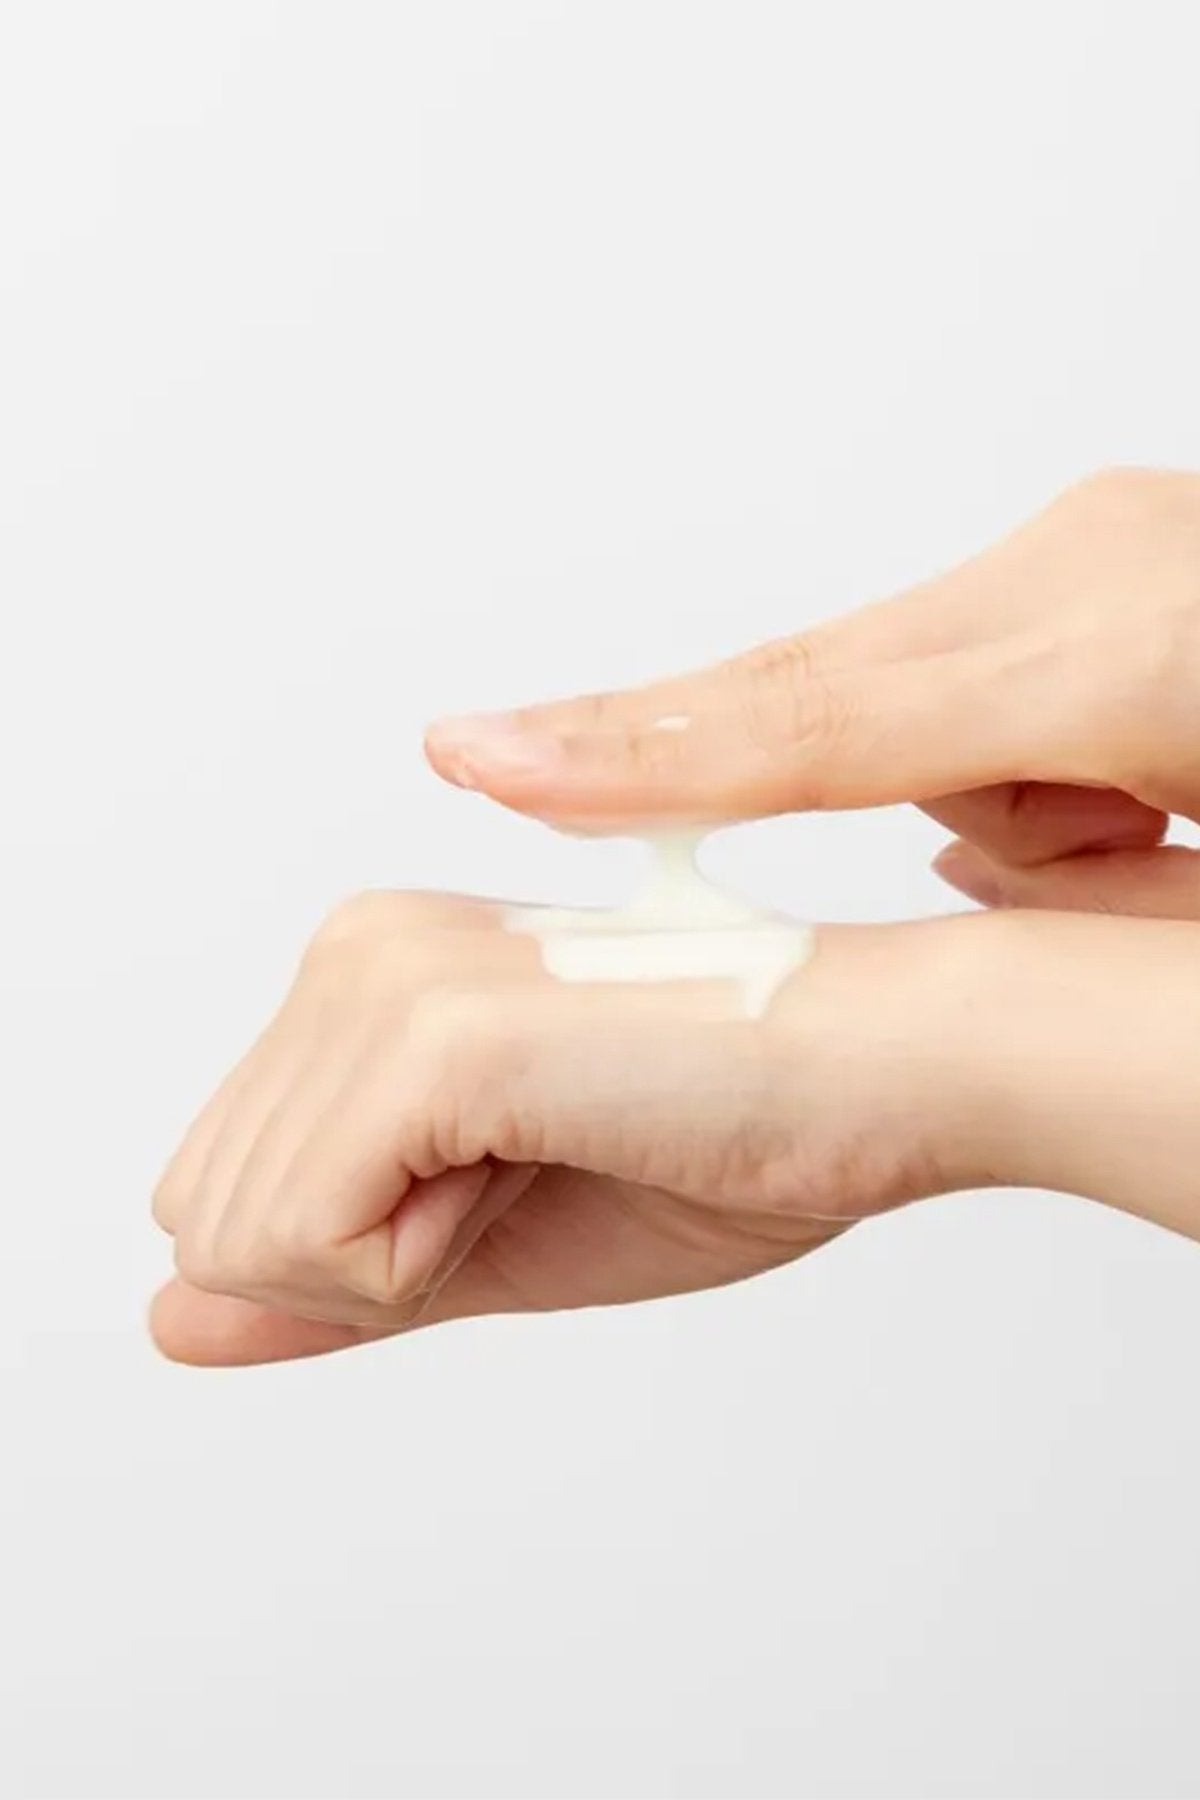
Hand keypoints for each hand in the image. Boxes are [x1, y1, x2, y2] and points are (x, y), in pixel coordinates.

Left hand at [150, 889, 987, 1366]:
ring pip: (235, 1237)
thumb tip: (164, 1322)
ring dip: (404, 1259)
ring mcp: (381, 977)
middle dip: (366, 1260)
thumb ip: (319, 1280)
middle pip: (206, 1216)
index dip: (369, 1251)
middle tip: (537, 1172)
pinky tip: (550, 1157)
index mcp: (363, 972)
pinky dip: (423, 1264)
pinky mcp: (432, 1032)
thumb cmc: (729, 1140)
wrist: (888, 1076)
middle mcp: (350, 946)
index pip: (225, 1193)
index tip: (519, 1175)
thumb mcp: (484, 1244)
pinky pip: (306, 1242)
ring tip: (555, 1152)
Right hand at [425, 468, 1199, 918]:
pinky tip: (1130, 814)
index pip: (830, 715)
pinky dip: (1007, 772)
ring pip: (901, 703)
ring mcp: (1097, 557)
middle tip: (579, 786)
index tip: (487, 757)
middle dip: (725, 769)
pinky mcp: (1104, 573)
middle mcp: (1097, 564)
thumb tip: (963, 859)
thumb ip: (1095, 892)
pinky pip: (973, 688)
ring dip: (966, 808)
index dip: (649, 756)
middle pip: (827, 691)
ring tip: (1142, 856)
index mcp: (1143, 641)